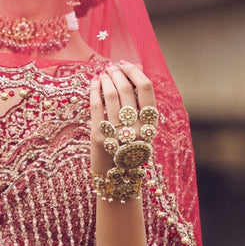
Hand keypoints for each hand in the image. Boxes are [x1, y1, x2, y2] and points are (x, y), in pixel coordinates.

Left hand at [89, 60, 155, 177]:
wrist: (117, 181)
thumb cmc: (130, 148)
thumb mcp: (142, 128)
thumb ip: (140, 103)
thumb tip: (135, 68)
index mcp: (150, 125)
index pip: (146, 89)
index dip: (134, 72)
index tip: (125, 64)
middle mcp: (136, 129)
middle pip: (127, 90)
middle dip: (117, 74)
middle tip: (111, 67)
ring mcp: (117, 134)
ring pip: (111, 96)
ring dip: (106, 80)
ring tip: (103, 73)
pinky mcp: (99, 138)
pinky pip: (96, 107)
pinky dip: (94, 91)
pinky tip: (94, 83)